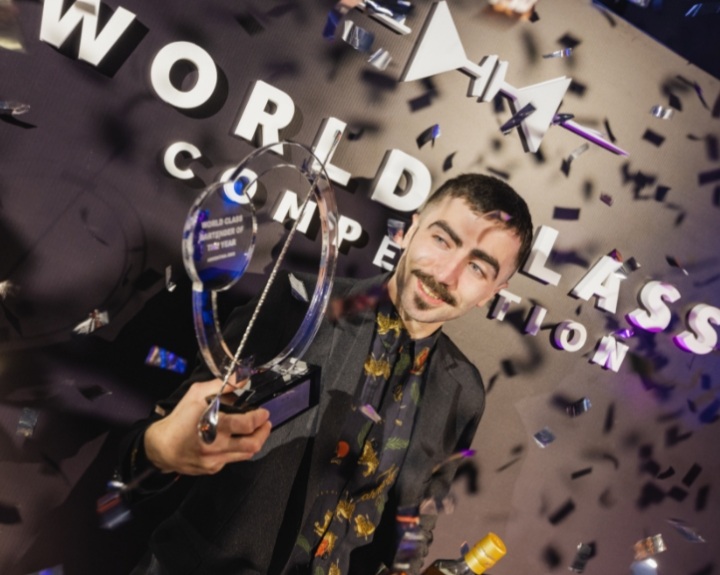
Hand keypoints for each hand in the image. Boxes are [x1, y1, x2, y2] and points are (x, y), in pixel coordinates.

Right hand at [144, 378, 271, 474]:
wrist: (161, 447)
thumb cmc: (179, 419)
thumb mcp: (197, 394)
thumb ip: (222, 385)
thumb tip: (242, 378)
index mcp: (213, 425)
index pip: (246, 425)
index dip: (259, 418)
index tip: (263, 412)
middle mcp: (216, 445)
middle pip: (252, 444)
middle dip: (264, 432)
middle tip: (266, 423)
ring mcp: (216, 460)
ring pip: (246, 454)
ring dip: (255, 441)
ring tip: (256, 431)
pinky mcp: (213, 468)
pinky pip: (233, 459)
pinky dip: (238, 449)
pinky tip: (235, 440)